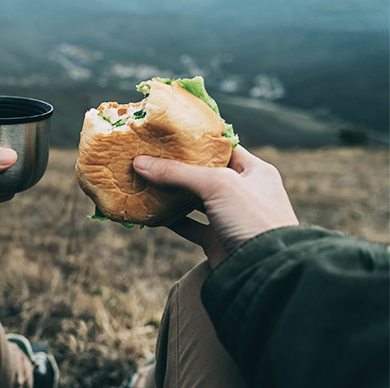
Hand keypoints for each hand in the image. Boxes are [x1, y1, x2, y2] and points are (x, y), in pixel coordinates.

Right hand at [133, 146, 298, 267]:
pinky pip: (190, 225)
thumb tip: (140, 162)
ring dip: (172, 193)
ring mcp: (230, 217)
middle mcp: (243, 192)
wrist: (265, 271)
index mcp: (255, 171)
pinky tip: (153, 212)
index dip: (198, 141)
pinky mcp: (217, 239)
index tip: (171, 135)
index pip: (224, 148)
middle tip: (152, 156)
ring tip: (147, 180)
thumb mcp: (217, 185)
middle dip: (179, 166)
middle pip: (205, 173)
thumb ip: (178, 173)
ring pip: (195, 200)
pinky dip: (172, 219)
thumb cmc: (252, 218)